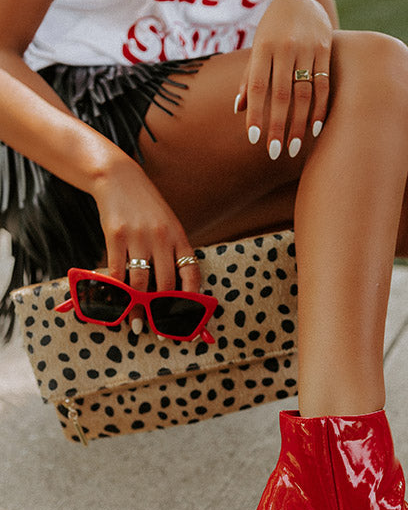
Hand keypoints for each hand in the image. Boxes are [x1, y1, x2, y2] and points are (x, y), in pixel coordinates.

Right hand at [92, 158, 198, 330]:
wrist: (119, 178)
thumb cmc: (146, 206)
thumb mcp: (168, 225)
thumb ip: (173, 252)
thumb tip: (173, 288)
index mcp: (180, 238)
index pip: (191, 275)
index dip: (190, 301)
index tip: (187, 319)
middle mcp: (162, 239)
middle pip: (164, 285)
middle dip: (161, 312)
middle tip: (158, 330)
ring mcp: (139, 237)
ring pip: (139, 284)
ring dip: (136, 307)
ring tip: (135, 323)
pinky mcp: (115, 236)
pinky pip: (117, 272)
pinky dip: (115, 290)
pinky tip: (114, 302)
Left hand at [234, 0, 332, 158]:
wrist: (300, 1)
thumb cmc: (272, 32)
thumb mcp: (257, 49)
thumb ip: (249, 78)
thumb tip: (239, 109)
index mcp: (263, 48)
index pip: (257, 86)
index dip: (256, 114)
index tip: (254, 139)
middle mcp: (285, 48)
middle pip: (281, 95)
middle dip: (277, 126)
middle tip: (274, 152)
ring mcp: (307, 48)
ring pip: (304, 94)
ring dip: (299, 124)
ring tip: (294, 148)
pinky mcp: (325, 50)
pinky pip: (323, 85)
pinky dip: (320, 109)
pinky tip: (315, 129)